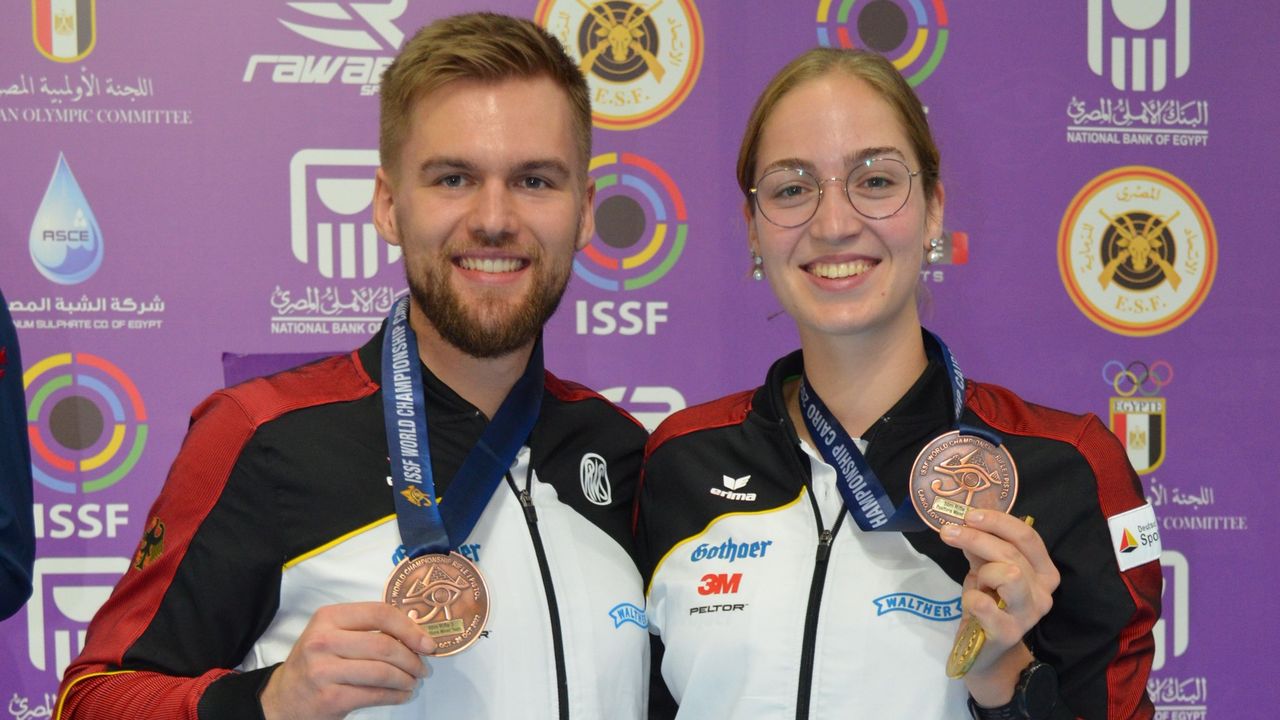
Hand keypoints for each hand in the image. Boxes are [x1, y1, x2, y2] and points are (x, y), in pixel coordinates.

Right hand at [259, 601, 435, 719]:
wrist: (282, 699)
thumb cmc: (316, 663)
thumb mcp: (332, 635)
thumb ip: (366, 629)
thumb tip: (415, 634)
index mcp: (328, 617)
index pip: (380, 613)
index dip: (410, 628)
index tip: (427, 642)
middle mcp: (323, 641)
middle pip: (385, 645)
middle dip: (412, 658)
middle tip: (423, 667)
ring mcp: (324, 671)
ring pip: (383, 671)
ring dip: (406, 679)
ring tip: (413, 682)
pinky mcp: (330, 698)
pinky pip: (375, 694)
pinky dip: (396, 695)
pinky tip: (401, 694)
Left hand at [940, 511, 1059, 705]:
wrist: (983, 651)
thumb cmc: (988, 605)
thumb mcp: (986, 571)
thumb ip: (981, 548)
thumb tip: (965, 520)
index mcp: (1044, 572)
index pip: (1028, 537)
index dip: (998, 522)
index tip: (969, 514)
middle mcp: (1044, 593)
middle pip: (1012, 553)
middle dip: (976, 538)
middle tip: (948, 532)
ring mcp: (1029, 615)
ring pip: (1009, 574)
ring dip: (984, 572)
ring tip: (976, 583)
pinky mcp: (1009, 632)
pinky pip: (985, 604)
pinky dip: (972, 597)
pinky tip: (971, 602)